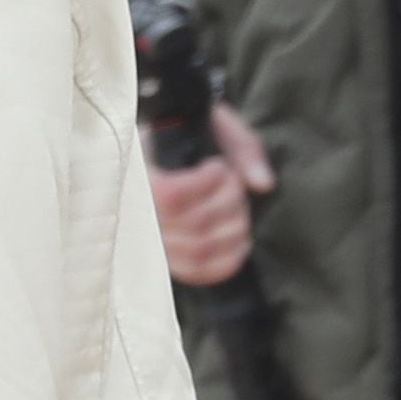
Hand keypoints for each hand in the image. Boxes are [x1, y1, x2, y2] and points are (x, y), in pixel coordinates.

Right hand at [154, 99, 273, 286]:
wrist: (168, 148)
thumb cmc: (191, 134)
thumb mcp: (216, 125)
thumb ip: (243, 147)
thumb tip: (263, 184)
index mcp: (140, 172)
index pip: (168, 195)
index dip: (205, 184)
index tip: (216, 165)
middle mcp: (137, 211)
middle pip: (195, 223)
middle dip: (230, 202)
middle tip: (233, 183)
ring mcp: (150, 239)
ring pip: (199, 250)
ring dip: (234, 229)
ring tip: (237, 208)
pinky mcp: (166, 259)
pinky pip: (195, 273)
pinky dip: (226, 263)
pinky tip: (240, 243)